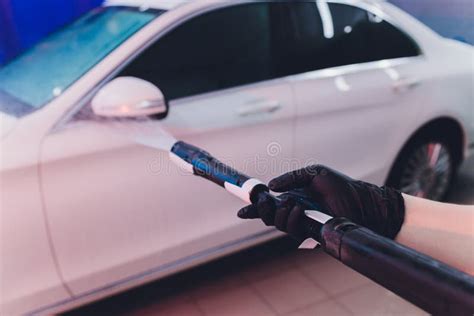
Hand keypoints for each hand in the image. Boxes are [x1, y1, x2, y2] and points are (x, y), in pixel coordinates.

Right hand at [238, 165, 404, 239]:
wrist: (360, 201)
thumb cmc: (340, 186)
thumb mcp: (313, 174)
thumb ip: (291, 178)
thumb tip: (271, 186)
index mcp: (292, 196)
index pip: (268, 204)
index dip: (253, 207)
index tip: (240, 209)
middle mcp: (294, 211)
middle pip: (267, 216)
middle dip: (259, 209)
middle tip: (263, 201)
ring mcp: (301, 223)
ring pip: (277, 224)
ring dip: (280, 213)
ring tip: (293, 203)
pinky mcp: (309, 233)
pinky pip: (292, 230)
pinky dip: (292, 218)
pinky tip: (299, 209)